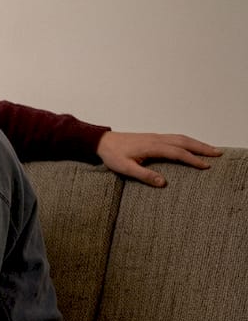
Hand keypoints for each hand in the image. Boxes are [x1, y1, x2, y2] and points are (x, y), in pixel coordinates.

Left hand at [96, 131, 221, 187]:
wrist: (103, 142)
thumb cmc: (113, 155)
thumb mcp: (125, 168)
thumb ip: (144, 175)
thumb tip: (163, 183)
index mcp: (152, 146)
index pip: (178, 153)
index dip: (193, 160)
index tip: (206, 166)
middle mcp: (157, 139)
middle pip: (184, 142)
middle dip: (202, 148)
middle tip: (218, 154)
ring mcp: (156, 137)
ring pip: (181, 138)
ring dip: (197, 143)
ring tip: (210, 150)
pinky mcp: (153, 137)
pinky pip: (175, 137)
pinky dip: (188, 141)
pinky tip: (192, 145)